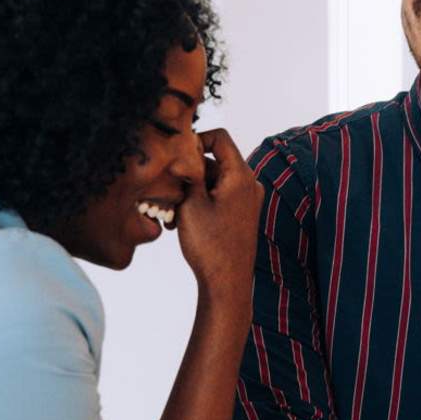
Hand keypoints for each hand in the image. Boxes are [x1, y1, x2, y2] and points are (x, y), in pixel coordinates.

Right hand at [175, 128, 263, 297]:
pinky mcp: (244, 212)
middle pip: (216, 161)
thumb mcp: (191, 202)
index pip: (220, 138)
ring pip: (215, 180)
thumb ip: (189, 172)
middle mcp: (250, 183)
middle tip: (170, 191)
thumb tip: (185, 152)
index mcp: (241, 175)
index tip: (176, 155)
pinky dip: (202, 200)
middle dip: (191, 172)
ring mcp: (249, 199)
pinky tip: (185, 220)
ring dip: (193, 189)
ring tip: (175, 212)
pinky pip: (221, 195)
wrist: (227, 281)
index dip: (196, 139)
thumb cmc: (210, 244)